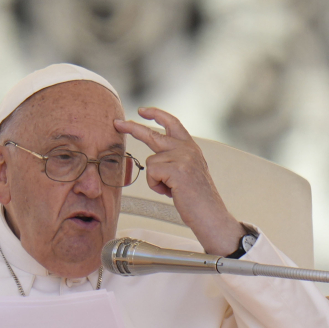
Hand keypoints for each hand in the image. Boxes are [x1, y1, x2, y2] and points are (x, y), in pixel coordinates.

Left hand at [114, 108, 245, 255]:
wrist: (211, 216)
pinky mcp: (177, 169)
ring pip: (151, 162)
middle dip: (132, 128)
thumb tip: (155, 159)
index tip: (142, 111)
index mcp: (191, 148)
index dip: (157, 115)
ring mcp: (183, 157)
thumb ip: (175, 161)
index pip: (173, 123)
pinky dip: (156, 186)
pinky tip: (171, 192)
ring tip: (172, 190)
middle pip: (153, 134)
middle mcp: (188, 149)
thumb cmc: (198, 201)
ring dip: (156, 180)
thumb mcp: (189, 173)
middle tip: (117, 123)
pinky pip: (151, 173)